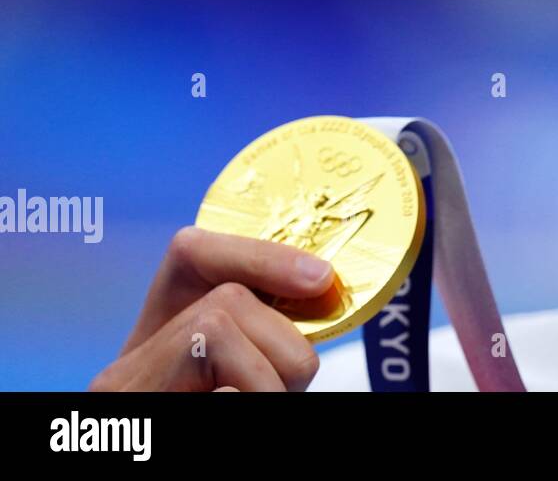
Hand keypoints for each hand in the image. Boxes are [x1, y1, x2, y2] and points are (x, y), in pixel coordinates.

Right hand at [89, 226, 334, 390]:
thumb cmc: (224, 410)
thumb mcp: (247, 378)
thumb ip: (265, 336)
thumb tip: (322, 283)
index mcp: (155, 344)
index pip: (191, 252)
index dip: (261, 255)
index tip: (320, 278)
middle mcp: (125, 365)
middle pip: (226, 300)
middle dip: (283, 346)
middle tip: (284, 392)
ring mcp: (121, 391)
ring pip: (222, 331)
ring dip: (272, 385)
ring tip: (257, 409)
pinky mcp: (130, 411)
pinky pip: (225, 389)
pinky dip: (254, 404)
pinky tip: (233, 418)